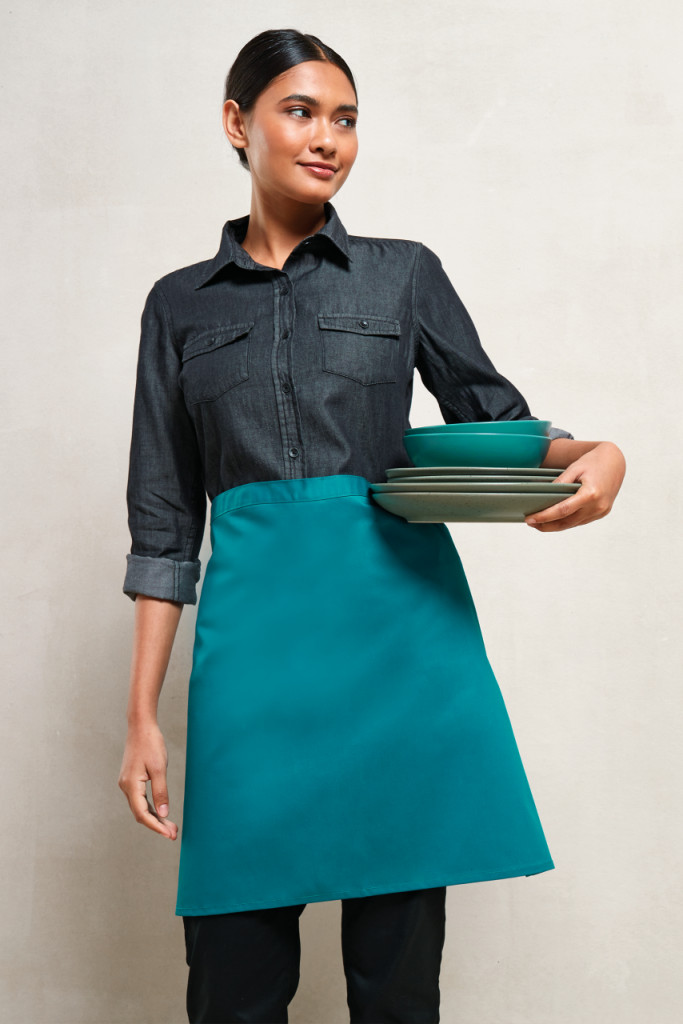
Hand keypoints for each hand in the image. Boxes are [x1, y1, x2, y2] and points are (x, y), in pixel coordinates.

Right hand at [118, 720, 177, 839]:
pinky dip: (151, 808)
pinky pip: (140, 800)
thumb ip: (161, 792)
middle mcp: (126, 787)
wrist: (141, 727)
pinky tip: (161, 812)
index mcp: (131, 785)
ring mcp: (127, 784)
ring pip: (140, 808)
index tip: (170, 835)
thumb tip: (164, 814)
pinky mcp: (131, 780)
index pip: (142, 814)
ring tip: (171, 826)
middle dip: (157, 825)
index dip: (156, 826)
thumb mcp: (159, 768)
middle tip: (174, 834)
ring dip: (155, 818)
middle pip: (141, 813)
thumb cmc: (150, 744)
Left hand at [525, 441, 625, 531]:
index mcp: (591, 494)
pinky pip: (581, 521)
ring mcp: (601, 511)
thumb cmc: (593, 462)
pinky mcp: (602, 513)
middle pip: (567, 522)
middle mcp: (598, 506)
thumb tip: (542, 497)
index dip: (544, 517)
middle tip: (530, 523)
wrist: (614, 461)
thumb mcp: (574, 468)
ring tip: (539, 523)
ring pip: (573, 524)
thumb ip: (560, 483)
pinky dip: (567, 521)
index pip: (562, 510)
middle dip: (546, 525)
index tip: (530, 519)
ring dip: (556, 525)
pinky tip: (555, 519)